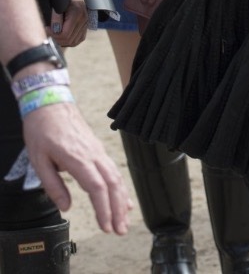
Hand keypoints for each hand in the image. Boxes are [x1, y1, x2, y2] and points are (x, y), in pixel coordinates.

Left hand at [22, 102, 132, 233]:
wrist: (51, 104)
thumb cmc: (42, 130)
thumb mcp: (38, 160)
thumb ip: (53, 185)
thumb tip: (66, 206)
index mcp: (78, 158)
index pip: (97, 187)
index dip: (104, 209)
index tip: (105, 226)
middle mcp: (93, 154)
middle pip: (112, 184)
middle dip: (118, 209)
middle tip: (120, 231)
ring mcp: (97, 150)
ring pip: (116, 177)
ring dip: (122, 200)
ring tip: (124, 220)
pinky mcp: (97, 149)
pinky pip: (113, 169)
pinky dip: (120, 186)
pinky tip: (124, 198)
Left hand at [49, 0, 87, 46]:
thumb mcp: (58, 4)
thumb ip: (56, 16)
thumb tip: (55, 28)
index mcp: (77, 12)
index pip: (65, 34)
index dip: (53, 34)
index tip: (46, 28)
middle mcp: (84, 19)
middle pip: (68, 40)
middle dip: (56, 39)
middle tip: (48, 32)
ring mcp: (86, 25)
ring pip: (72, 42)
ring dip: (61, 41)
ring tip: (54, 34)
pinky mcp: (85, 29)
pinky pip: (76, 41)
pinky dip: (67, 42)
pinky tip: (61, 37)